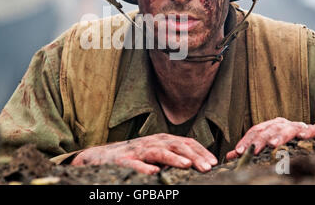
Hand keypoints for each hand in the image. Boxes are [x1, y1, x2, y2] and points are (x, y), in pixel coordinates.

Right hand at [71, 133, 217, 174]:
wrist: (102, 156)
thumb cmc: (134, 156)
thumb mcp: (156, 153)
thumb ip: (173, 155)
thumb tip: (197, 163)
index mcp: (161, 140)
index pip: (185, 142)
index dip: (200, 151)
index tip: (213, 163)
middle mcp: (151, 142)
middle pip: (175, 145)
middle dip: (193, 156)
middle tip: (207, 167)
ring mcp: (137, 151)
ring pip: (157, 152)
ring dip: (173, 158)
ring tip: (187, 166)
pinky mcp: (123, 161)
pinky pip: (135, 164)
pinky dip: (144, 168)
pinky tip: (154, 174)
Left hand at [226, 117, 314, 160]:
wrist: (312, 139)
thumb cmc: (285, 145)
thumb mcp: (266, 147)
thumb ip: (249, 150)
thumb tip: (230, 156)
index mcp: (271, 126)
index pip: (256, 131)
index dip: (247, 140)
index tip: (239, 151)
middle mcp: (284, 124)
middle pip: (270, 129)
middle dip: (260, 139)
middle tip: (254, 149)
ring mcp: (300, 126)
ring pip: (288, 128)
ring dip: (280, 135)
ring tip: (273, 144)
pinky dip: (310, 130)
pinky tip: (303, 135)